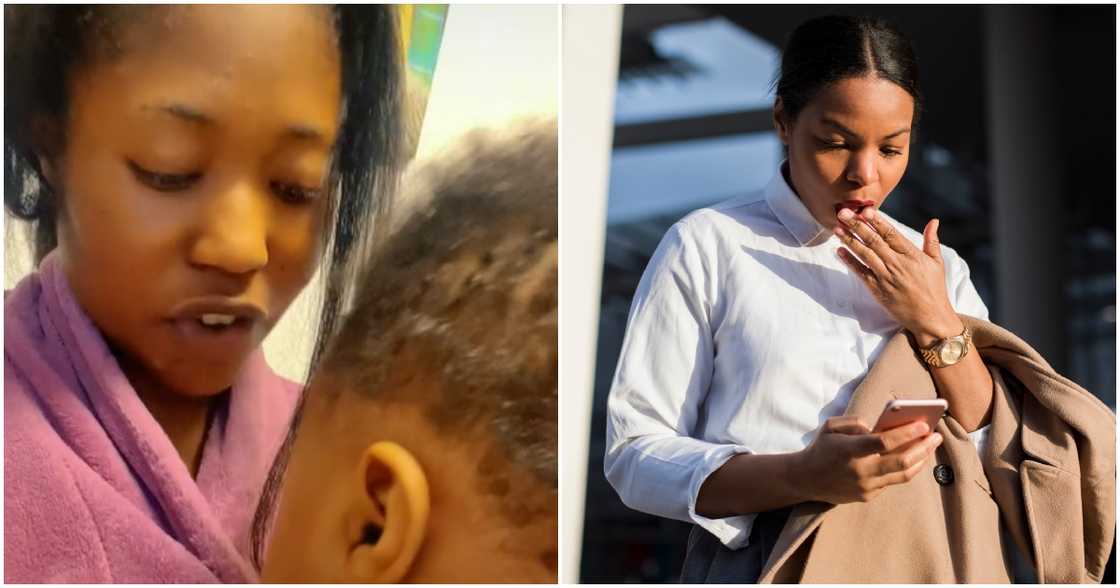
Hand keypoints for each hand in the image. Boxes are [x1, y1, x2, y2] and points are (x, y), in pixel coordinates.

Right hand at [794, 416, 942, 504]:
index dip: (907, 433)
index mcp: (850, 450)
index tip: (924, 425)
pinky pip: (892, 481)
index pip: (884, 442)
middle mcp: (860, 471)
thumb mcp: (831, 426)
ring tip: (930, 447)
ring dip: (921, 460)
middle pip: (901, 462)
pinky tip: (914, 458)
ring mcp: (865, 486)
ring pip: (903, 475)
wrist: (806, 479)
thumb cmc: (821, 447)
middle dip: (923, 448)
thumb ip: (855, 422)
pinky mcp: (868, 496)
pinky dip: (905, 468)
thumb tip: (879, 428)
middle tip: (936, 436)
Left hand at [833, 207, 962, 345]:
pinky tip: (839, 251)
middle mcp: (897, 264)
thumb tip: (933, 221)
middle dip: (857, 225)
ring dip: (849, 240)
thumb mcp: (937, 263)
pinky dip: (849, 261)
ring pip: (864, 254)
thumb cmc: (934, 289)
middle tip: (844, 212)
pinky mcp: (877, 290)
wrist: (930, 318)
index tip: (865, 210)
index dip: (877, 221)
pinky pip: (860, 272)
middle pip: (874, 241)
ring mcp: (886, 277)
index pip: (891, 234)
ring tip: (837, 228)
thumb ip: (932, 241)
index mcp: (912, 255)